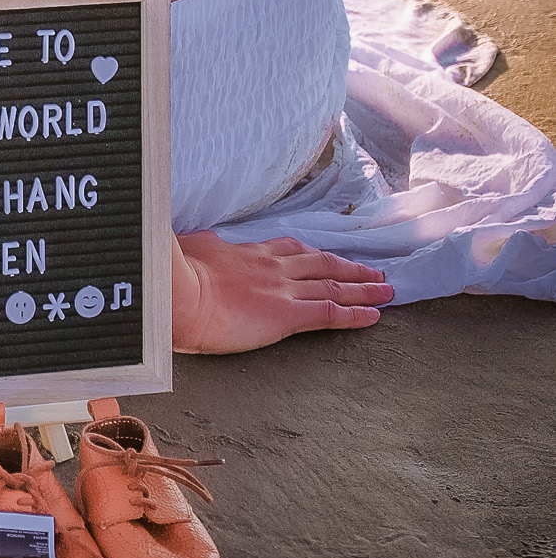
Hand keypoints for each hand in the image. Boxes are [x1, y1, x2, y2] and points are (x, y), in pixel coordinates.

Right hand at [173, 230, 393, 353]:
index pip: (291, 250)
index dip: (315, 255)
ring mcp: (282, 290)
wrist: (175, 293)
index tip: (329, 258)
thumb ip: (206, 249)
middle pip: (321, 264)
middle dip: (349, 268)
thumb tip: (206, 242)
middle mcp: (272, 267)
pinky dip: (355, 313)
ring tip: (385, 290)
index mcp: (247, 252)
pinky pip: (329, 313)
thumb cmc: (172, 275)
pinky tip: (374, 315)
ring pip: (333, 286)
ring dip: (362, 288)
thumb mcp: (190, 249)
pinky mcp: (286, 315)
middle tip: (373, 272)